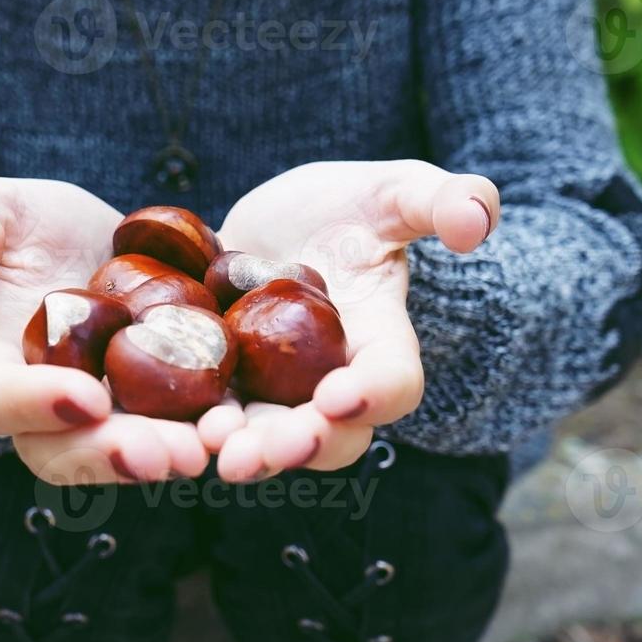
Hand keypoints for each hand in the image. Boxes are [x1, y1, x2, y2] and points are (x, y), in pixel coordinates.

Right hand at [0, 177, 209, 484]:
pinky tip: (248, 421)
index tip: (85, 395)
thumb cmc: (30, 228)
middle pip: (69, 452)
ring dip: (172, 456)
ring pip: (133, 454)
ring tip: (212, 445)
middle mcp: (51, 409)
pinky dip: (216, 432)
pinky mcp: (166, 409)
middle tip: (164, 450)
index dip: (35, 405)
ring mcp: (112, 416)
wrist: (98, 247)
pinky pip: (188, 431)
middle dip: (116, 454)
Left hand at [198, 160, 499, 481]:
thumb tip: (477, 221)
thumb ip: (442, 200)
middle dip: (297, 445)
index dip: (375, 393)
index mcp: (380, 340)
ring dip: (241, 450)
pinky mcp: (222, 385)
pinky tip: (164, 427)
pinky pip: (207, 418)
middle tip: (261, 449)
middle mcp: (330, 381)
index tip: (342, 395)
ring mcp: (274, 390)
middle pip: (328, 435)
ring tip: (211, 447)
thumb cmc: (349, 207)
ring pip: (266, 440)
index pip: (394, 381)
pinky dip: (188, 429)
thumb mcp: (395, 190)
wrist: (278, 225)